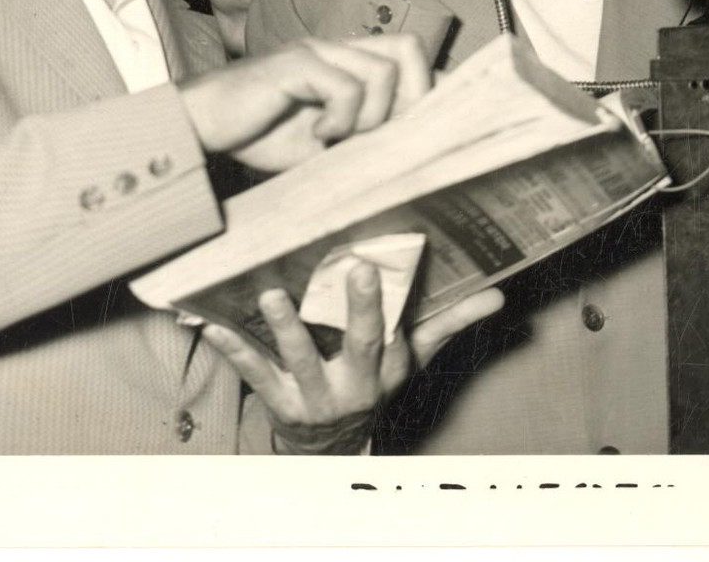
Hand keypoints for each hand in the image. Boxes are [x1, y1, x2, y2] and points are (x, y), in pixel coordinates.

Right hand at [182, 34, 428, 169]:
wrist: (200, 127)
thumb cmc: (258, 135)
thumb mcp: (323, 145)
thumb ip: (362, 138)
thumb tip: (411, 150)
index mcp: (347, 63)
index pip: (410, 56)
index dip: (428, 89)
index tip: (422, 130)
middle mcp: (337, 48)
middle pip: (410, 50)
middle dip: (413, 99)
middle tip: (383, 136)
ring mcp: (316, 51)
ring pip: (382, 71)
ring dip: (371, 116)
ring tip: (339, 138)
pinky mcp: (295, 63)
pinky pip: (345, 85)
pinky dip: (341, 118)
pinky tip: (317, 134)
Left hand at [201, 263, 503, 454]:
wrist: (328, 446)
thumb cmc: (370, 382)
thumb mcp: (411, 358)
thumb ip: (448, 323)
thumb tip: (496, 297)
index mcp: (386, 367)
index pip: (393, 330)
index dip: (387, 301)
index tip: (379, 262)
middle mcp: (354, 384)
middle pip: (360, 345)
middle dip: (360, 311)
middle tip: (356, 270)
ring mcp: (313, 396)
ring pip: (301, 361)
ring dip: (286, 329)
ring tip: (272, 294)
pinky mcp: (277, 403)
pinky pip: (255, 376)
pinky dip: (233, 350)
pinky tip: (212, 325)